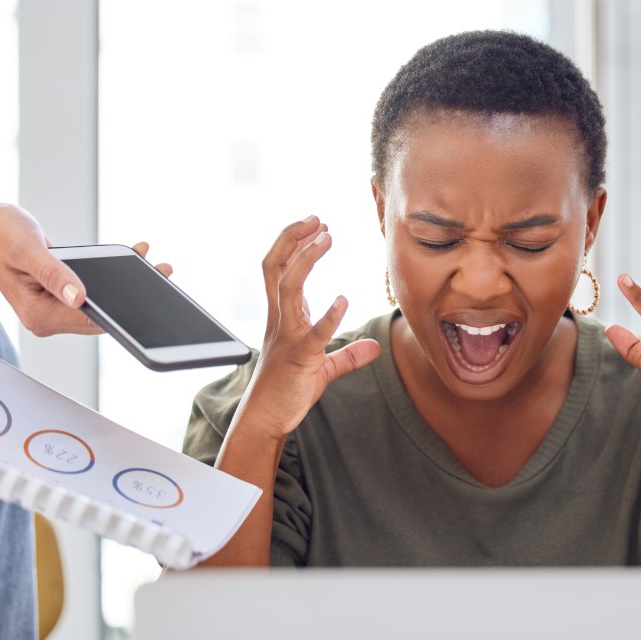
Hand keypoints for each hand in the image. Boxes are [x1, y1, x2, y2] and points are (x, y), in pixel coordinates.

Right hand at [0, 202, 171, 335]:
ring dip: (128, 285)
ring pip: (102, 304)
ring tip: (154, 264)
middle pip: (101, 315)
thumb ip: (54, 273)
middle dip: (133, 295)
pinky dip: (114, 277)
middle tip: (162, 271)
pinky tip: (134, 257)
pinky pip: (95, 292)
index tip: (149, 293)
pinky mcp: (62, 296)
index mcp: (39, 314)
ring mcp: (56, 308)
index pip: (90, 319)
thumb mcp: (28, 250)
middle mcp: (48, 316)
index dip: (121, 308)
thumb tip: (79, 296)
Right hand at [237, 216, 380, 436]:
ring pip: (287, 287)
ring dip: (306, 260)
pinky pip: (313, 333)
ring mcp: (287, 337)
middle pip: (276, 267)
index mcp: (283, 317)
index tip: (315, 225)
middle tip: (317, 219)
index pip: (280, 269)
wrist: (266, 420)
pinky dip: (328, 316)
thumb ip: (348, 355)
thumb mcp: (324, 368)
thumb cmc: (288, 391)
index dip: (294, 244)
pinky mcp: (299, 358)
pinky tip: (344, 300)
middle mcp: (280, 320)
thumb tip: (375, 347)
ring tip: (326, 238)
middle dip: (293, 239)